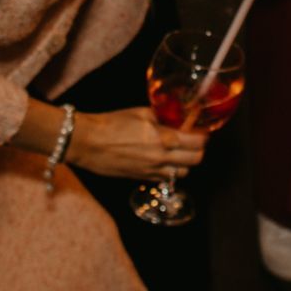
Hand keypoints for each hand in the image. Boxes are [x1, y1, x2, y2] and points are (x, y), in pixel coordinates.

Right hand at [65, 108, 207, 181]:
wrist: (87, 142)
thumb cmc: (112, 123)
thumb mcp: (142, 112)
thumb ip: (163, 116)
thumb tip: (178, 115)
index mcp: (163, 138)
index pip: (198, 142)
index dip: (203, 134)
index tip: (201, 128)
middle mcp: (161, 158)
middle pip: (196, 160)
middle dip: (199, 149)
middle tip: (194, 139)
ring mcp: (152, 171)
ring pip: (184, 173)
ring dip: (186, 162)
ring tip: (180, 150)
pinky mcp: (142, 178)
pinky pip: (167, 179)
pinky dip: (171, 170)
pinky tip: (165, 159)